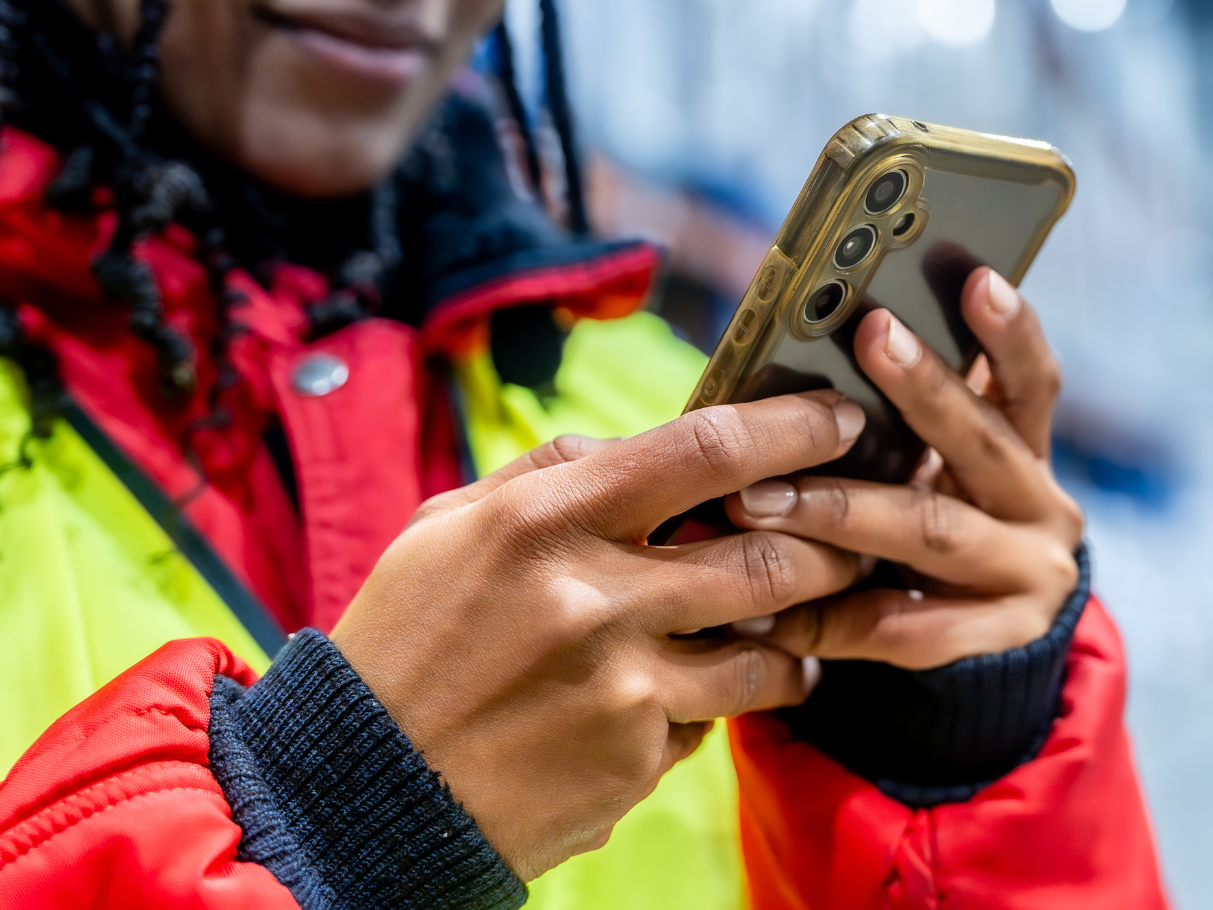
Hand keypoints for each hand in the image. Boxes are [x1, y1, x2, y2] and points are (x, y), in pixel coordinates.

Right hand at [330, 392, 866, 879]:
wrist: (362, 791)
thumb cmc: (405, 644)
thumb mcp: (448, 530)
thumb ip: (548, 474)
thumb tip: (636, 446)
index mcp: (544, 521)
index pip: (704, 451)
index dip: (792, 428)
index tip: (840, 421)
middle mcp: (594, 599)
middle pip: (771, 555)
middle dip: (831, 544)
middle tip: (851, 536)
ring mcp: (623, 689)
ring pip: (766, 651)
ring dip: (796, 639)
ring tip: (792, 631)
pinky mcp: (635, 762)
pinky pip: (712, 722)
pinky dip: (714, 706)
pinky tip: (684, 698)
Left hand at [725, 267, 1081, 669]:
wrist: (995, 651)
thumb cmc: (936, 527)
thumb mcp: (940, 471)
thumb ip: (906, 425)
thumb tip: (797, 362)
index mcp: (1027, 450)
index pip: (1031, 382)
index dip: (1010, 332)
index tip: (979, 278)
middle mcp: (1042, 507)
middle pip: (983, 442)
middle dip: (923, 388)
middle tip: (868, 338)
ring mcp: (1029, 577)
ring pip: (933, 531)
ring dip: (844, 510)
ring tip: (761, 497)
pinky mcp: (998, 643)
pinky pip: (907, 627)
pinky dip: (835, 618)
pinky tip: (773, 612)